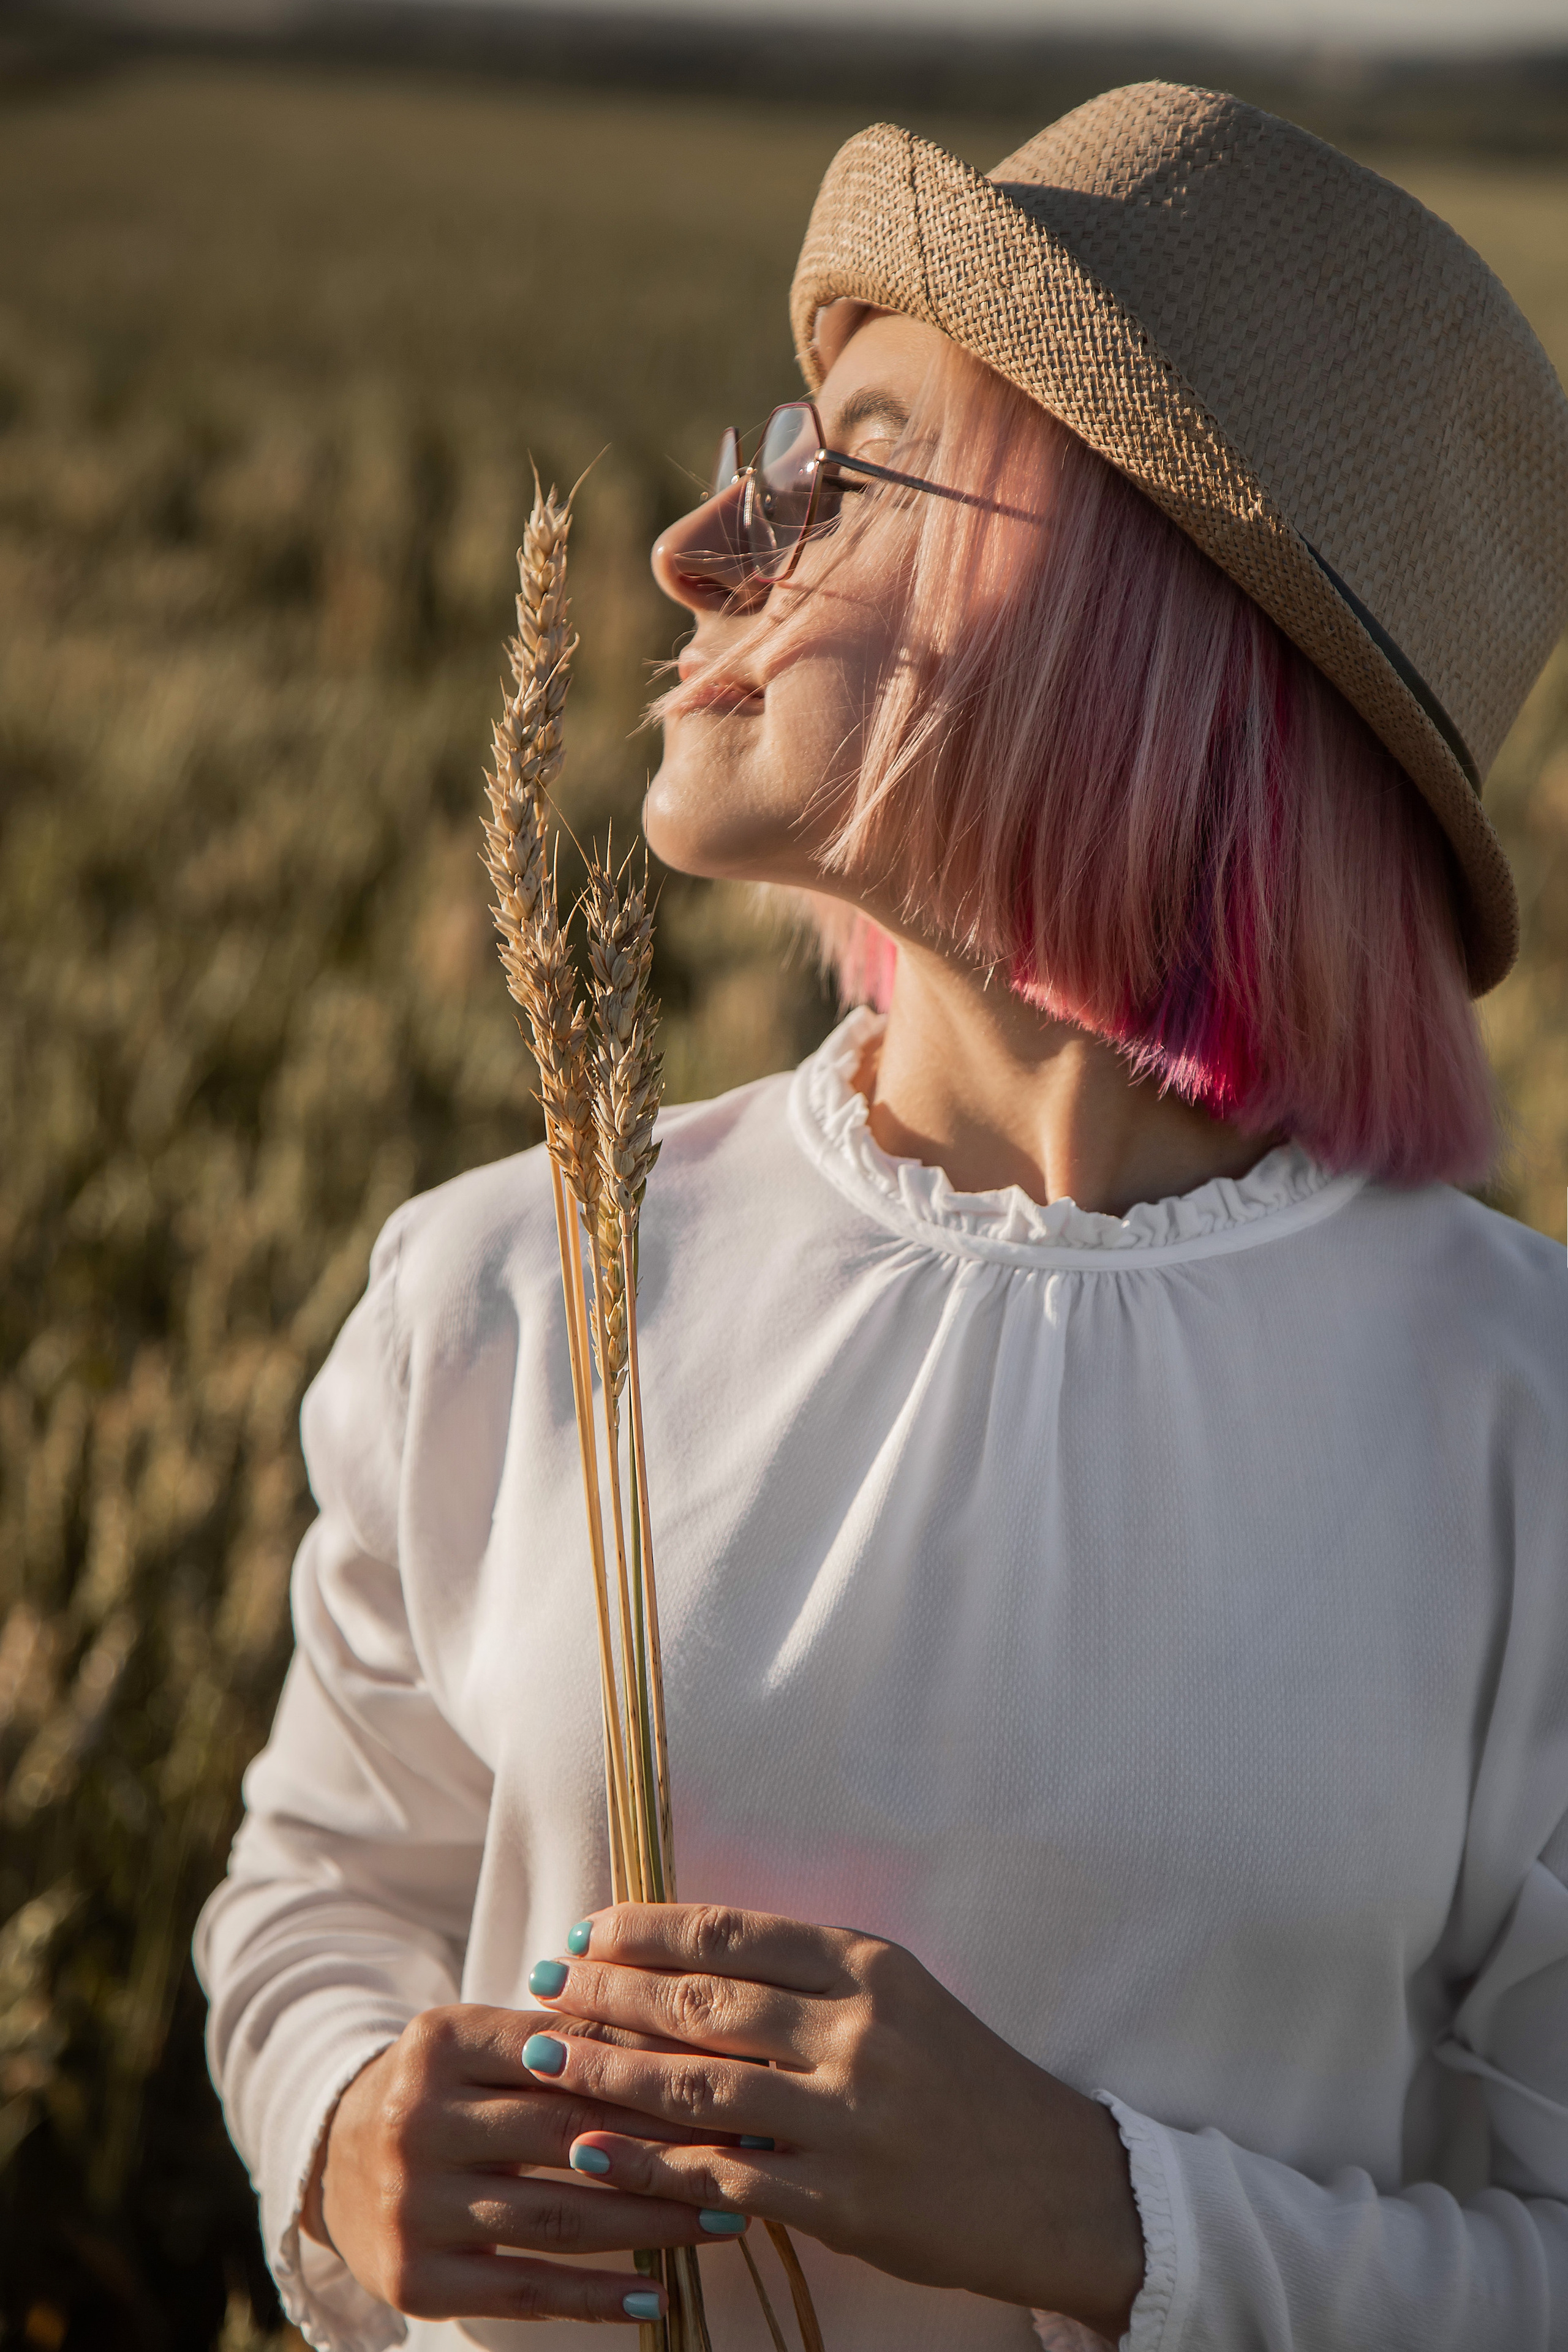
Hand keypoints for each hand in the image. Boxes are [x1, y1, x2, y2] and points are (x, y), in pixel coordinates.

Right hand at [301, 2001, 741, 2324]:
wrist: (331, 2156)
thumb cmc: (442, 2089)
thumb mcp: (482, 2042)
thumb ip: (564, 2038)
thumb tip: (685, 2034)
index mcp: (441, 2041)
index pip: (566, 2052)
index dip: (653, 2066)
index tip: (731, 2079)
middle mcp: (419, 2119)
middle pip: (569, 2134)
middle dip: (668, 2146)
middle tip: (749, 2153)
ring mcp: (413, 2203)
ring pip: (558, 2217)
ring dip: (652, 2223)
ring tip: (724, 2221)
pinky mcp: (415, 2277)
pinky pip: (524, 2289)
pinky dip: (595, 2296)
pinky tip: (656, 2294)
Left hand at [523, 1906, 1144, 2341]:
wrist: (1051, 2182)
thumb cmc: (962, 2081)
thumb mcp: (898, 2000)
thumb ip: (808, 1981)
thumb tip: (690, 1962)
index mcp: (868, 1967)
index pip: (733, 1933)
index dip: (649, 1930)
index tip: (588, 1930)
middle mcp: (856, 2030)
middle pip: (703, 2001)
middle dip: (608, 1992)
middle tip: (540, 1984)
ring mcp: (848, 2117)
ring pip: (698, 2085)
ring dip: (606, 2071)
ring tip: (539, 2058)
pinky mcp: (841, 2199)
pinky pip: (723, 2175)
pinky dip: (648, 2163)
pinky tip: (592, 2151)